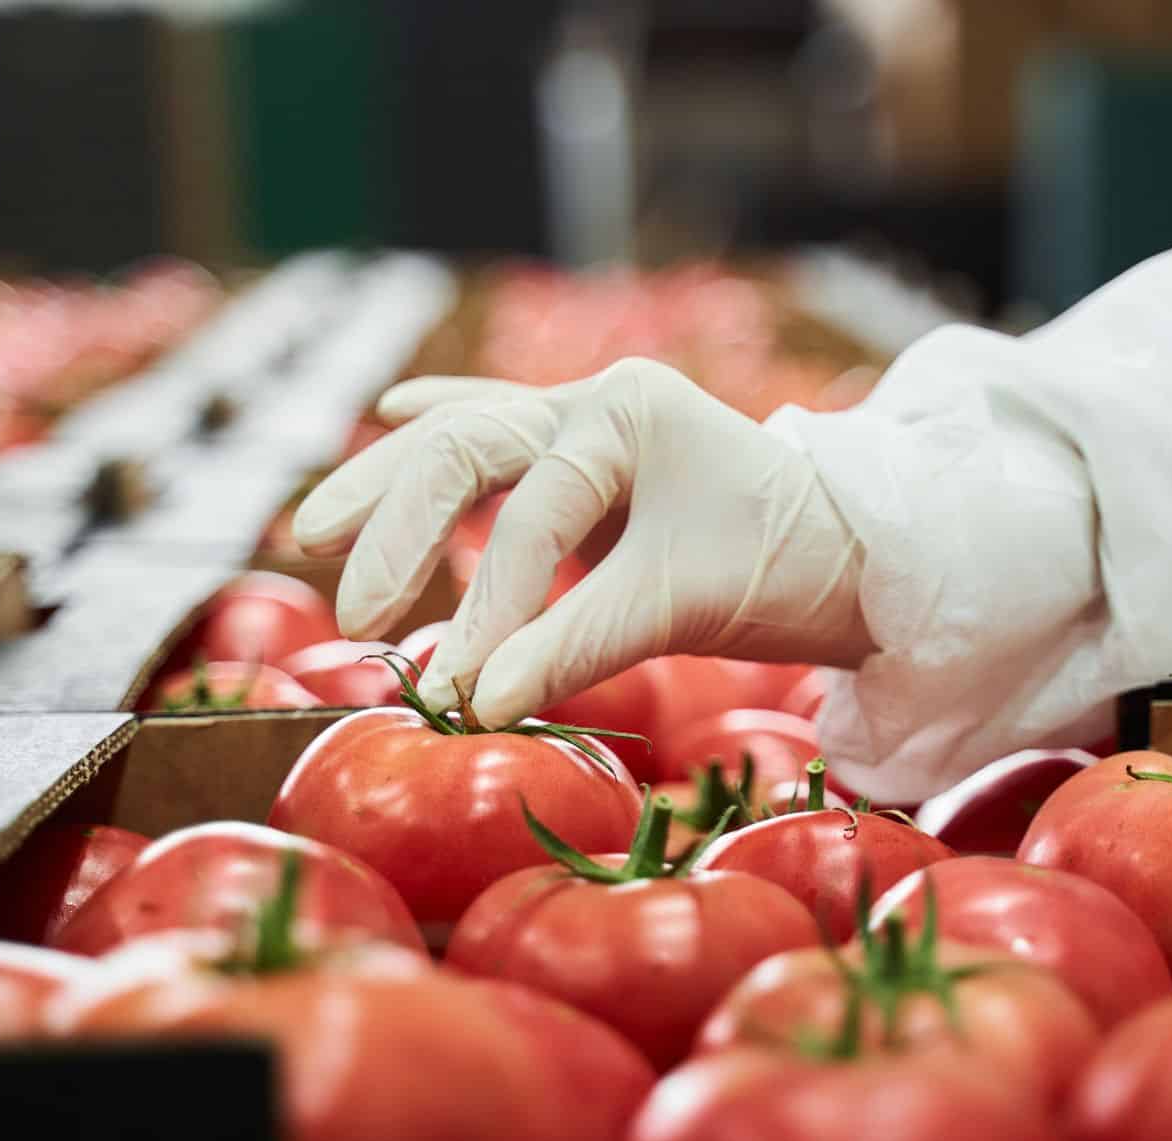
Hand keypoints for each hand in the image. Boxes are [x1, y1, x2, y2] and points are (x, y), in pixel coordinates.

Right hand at [292, 358, 873, 722]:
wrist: (858, 549)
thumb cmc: (781, 564)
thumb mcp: (680, 603)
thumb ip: (575, 646)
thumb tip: (475, 708)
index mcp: (625, 412)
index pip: (533, 513)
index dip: (490, 608)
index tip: (457, 691)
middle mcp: (594, 401)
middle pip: (465, 452)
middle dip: (400, 532)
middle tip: (354, 615)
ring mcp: (585, 418)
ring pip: (463, 439)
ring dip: (390, 488)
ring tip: (314, 532)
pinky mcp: (586, 452)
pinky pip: (498, 426)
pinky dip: (444, 425)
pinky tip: (392, 412)